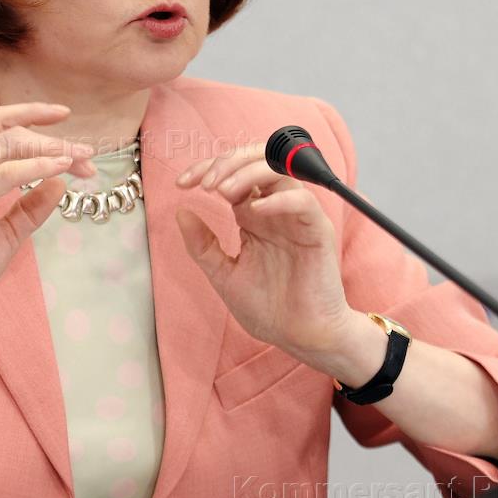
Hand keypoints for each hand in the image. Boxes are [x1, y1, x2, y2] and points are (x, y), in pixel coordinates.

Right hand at [0, 102, 95, 329]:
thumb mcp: (8, 234)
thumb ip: (32, 208)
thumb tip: (60, 183)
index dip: (31, 115)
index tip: (65, 115)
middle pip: (7, 130)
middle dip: (52, 137)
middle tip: (87, 153)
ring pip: (8, 143)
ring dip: (50, 147)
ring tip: (80, 157)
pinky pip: (4, 174)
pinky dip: (35, 167)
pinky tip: (59, 168)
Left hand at [174, 142, 356, 360]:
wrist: (301, 338)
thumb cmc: (269, 308)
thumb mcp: (223, 274)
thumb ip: (202, 244)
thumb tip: (180, 210)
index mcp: (254, 215)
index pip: (232, 173)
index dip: (207, 169)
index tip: (182, 183)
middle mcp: (275, 209)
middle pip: (257, 160)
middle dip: (227, 162)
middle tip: (205, 183)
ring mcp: (297, 217)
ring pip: (280, 170)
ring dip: (248, 173)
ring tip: (222, 191)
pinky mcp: (317, 230)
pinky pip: (302, 200)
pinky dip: (278, 199)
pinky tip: (254, 210)